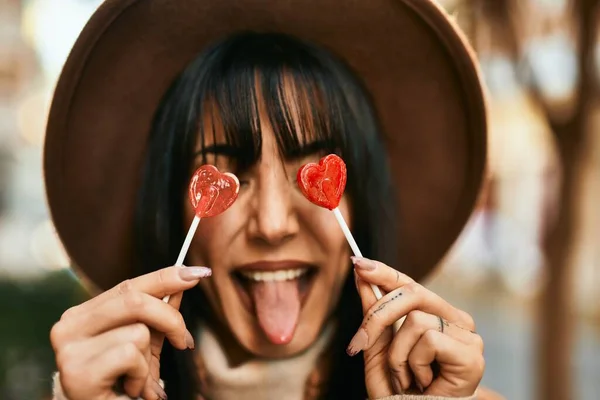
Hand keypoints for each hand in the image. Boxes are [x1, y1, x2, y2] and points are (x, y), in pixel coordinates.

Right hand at [50, 265, 210, 399]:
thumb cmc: (121, 381)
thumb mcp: (145, 343)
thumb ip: (160, 312)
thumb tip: (183, 279)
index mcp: (83, 314)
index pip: (127, 286)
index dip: (164, 277)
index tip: (197, 273)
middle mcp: (69, 326)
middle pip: (134, 300)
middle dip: (170, 320)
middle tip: (184, 341)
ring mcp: (69, 349)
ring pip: (137, 332)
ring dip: (148, 361)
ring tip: (135, 378)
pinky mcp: (78, 372)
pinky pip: (130, 356)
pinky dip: (140, 375)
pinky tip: (127, 388)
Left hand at [347, 257, 483, 398]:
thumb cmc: (400, 392)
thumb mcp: (377, 348)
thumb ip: (372, 313)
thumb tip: (360, 274)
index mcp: (435, 315)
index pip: (410, 284)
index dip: (384, 272)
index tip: (358, 263)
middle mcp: (455, 320)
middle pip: (413, 292)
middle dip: (377, 316)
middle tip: (358, 343)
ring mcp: (467, 336)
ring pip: (416, 319)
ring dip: (397, 354)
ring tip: (404, 377)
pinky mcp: (471, 355)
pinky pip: (429, 339)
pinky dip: (414, 364)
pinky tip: (423, 382)